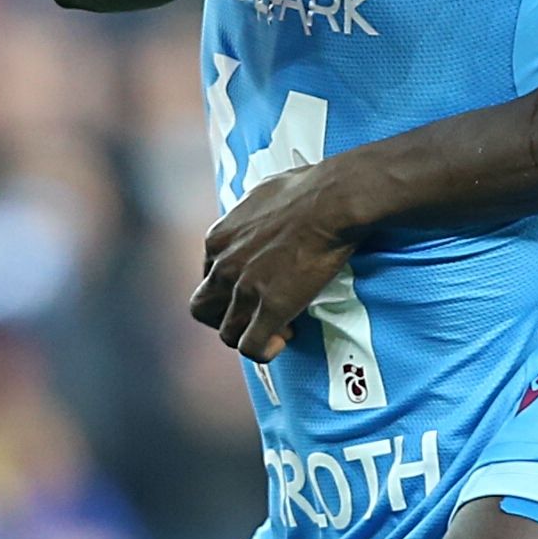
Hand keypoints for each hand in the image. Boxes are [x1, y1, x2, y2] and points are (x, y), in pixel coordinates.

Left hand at [193, 163, 356, 360]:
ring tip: (279, 328)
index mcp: (218, 239)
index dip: (228, 290)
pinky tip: (284, 339)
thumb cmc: (309, 188)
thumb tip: (258, 215)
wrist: (334, 199)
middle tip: (254, 316)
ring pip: (227, 333)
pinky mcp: (272, 307)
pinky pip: (252, 347)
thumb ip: (249, 214)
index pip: (206, 278)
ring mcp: (246, 289)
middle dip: (225, 318)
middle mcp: (224, 266)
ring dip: (249, 335)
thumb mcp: (261, 193)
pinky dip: (264, 351)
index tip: (254, 290)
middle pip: (203, 309)